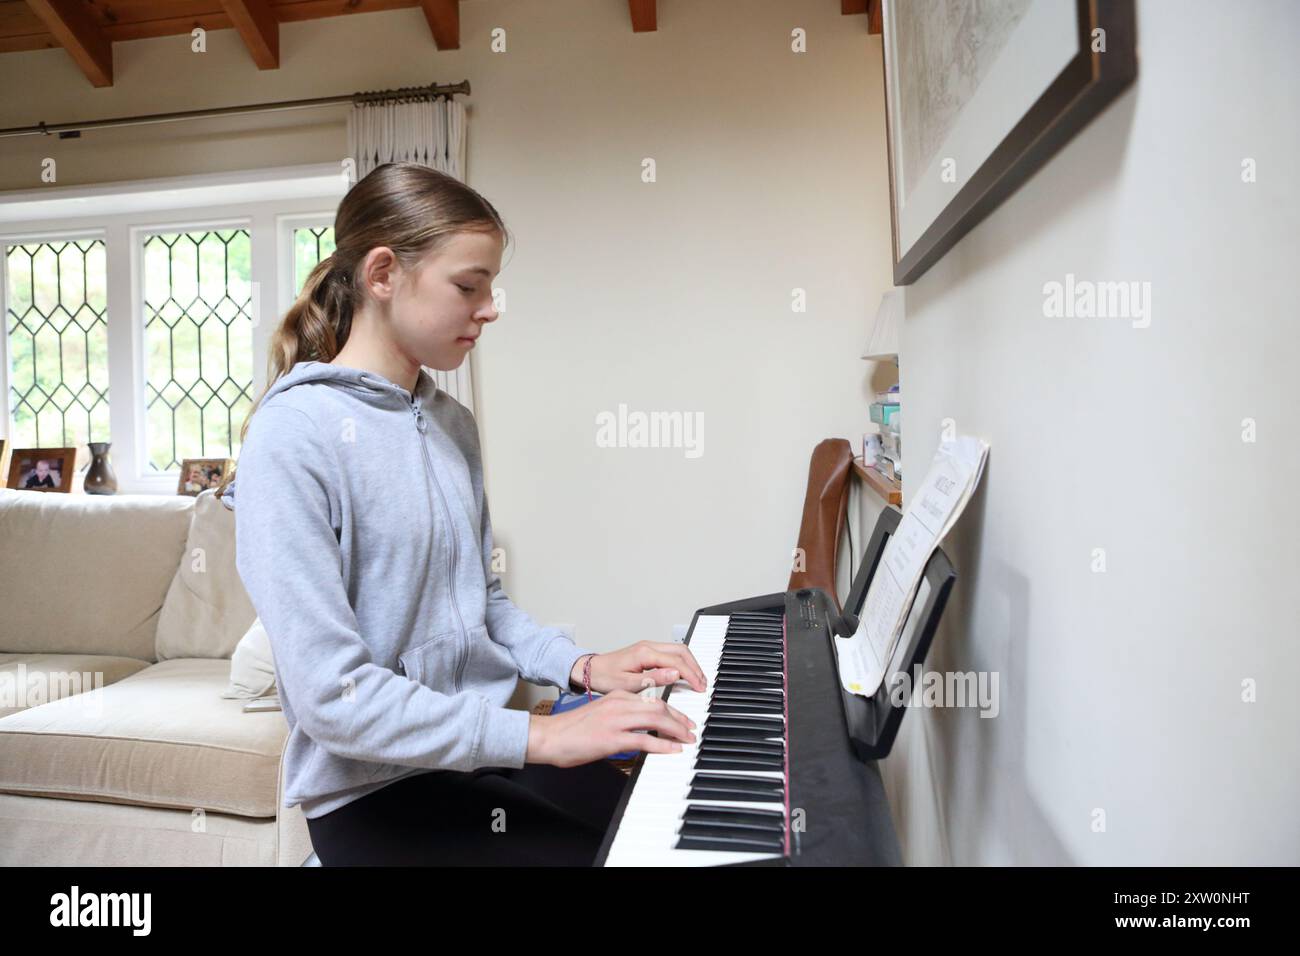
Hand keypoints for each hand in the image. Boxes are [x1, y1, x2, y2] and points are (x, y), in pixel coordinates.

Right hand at [526, 690, 696, 767]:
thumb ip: (622, 717)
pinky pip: (644, 740)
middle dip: (679, 719)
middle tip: (690, 731)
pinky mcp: (611, 738)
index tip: (682, 720)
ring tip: (686, 739)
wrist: (549, 736)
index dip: (672, 710)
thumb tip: (641, 730)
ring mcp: (615, 720)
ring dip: (676, 730)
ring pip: (655, 719)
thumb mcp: (601, 715)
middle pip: (659, 707)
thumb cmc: (572, 730)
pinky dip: (662, 745)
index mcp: (616, 696)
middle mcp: (618, 703)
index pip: (653, 699)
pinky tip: (672, 750)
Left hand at [570, 641, 706, 694]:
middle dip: (695, 667)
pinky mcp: (648, 651)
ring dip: (690, 664)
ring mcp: (648, 647)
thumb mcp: (628, 684)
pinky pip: (671, 653)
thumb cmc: (604, 678)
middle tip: (703, 684)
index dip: (691, 675)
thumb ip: (653, 679)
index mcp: (644, 653)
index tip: (699, 688)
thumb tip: (675, 674)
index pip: (676, 662)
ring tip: (697, 680)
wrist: (590, 670)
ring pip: (678, 650)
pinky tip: (685, 674)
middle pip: (682, 651)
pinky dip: (682, 662)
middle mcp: (648, 646)